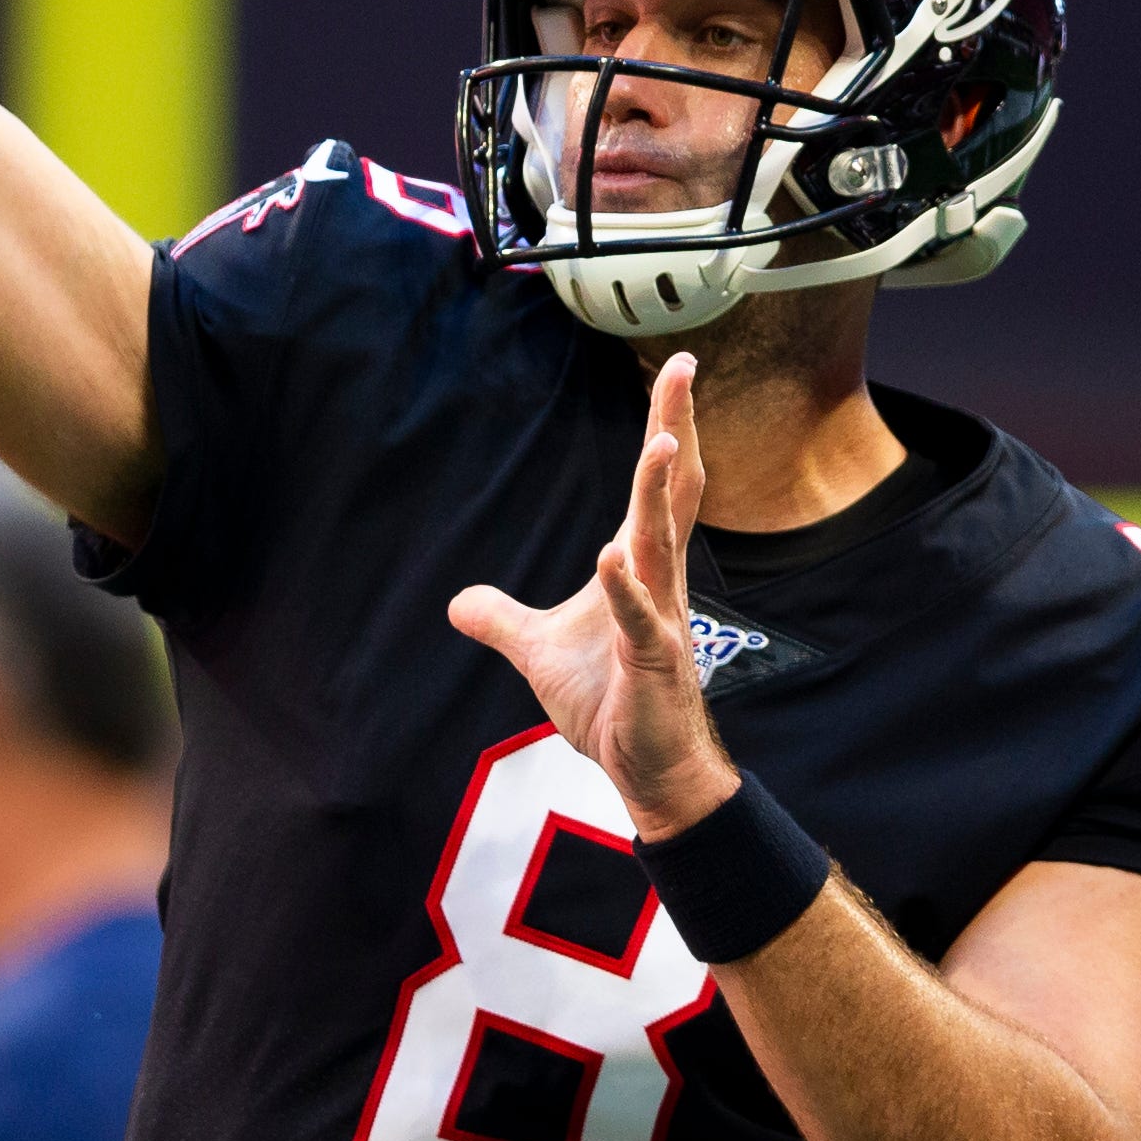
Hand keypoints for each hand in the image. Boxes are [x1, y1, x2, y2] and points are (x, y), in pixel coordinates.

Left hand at [449, 352, 742, 837]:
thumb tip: (458, 603)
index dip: (665, 424)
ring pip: (661, 544)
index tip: (675, 368)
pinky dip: (623, 589)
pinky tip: (608, 558)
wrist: (648, 772)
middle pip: (671, 491)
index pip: (656, 484)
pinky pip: (639, 621)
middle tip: (682, 368)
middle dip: (675, 428)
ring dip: (657, 493)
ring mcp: (661, 621)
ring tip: (660, 440)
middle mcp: (659, 581)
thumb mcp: (540, 653)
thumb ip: (504, 620)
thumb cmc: (610, 704)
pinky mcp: (655, 665)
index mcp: (640, 566)